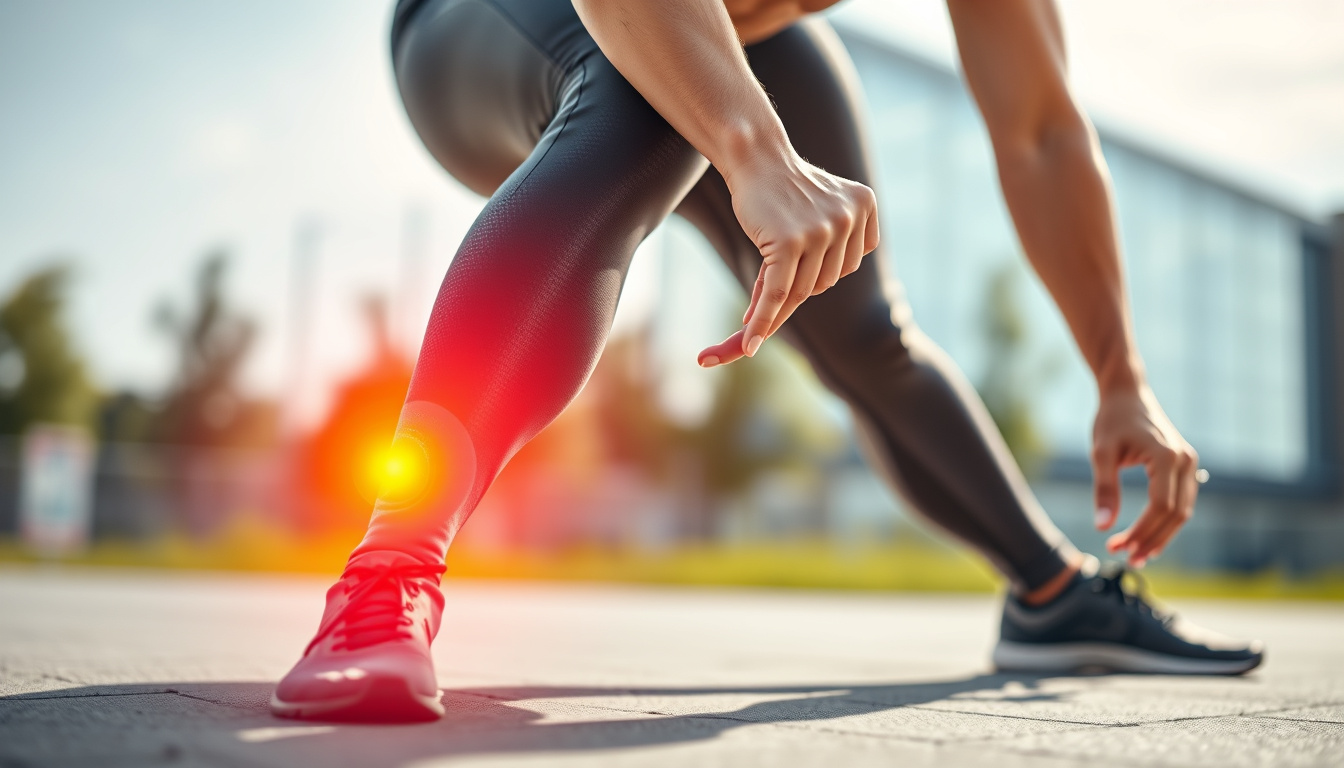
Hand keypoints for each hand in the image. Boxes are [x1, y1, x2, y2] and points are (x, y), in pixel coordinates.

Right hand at [697, 148, 877, 366]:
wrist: (754, 155)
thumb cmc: (780, 188)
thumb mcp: (817, 210)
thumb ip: (826, 249)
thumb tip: (808, 297)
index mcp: (865, 207)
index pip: (844, 265)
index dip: (813, 275)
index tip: (794, 271)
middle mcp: (850, 217)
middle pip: (824, 281)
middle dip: (794, 283)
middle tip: (769, 260)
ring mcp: (822, 230)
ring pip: (803, 289)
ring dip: (776, 295)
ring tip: (762, 258)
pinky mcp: (791, 241)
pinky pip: (779, 293)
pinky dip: (763, 322)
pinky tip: (749, 345)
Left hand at [1091, 385, 1199, 567]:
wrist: (1127, 394)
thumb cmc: (1111, 420)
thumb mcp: (1100, 453)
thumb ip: (1104, 489)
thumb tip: (1102, 526)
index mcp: (1168, 457)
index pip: (1160, 507)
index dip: (1140, 532)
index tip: (1117, 547)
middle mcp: (1186, 461)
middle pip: (1176, 514)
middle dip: (1151, 540)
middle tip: (1126, 558)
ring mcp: (1190, 463)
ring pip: (1182, 512)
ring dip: (1161, 536)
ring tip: (1137, 555)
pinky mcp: (1185, 466)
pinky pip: (1181, 501)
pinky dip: (1166, 522)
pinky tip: (1148, 536)